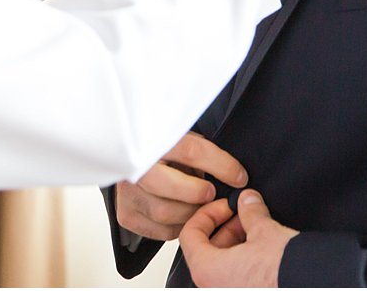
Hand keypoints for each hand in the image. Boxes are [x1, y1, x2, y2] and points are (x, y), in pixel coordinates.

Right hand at [115, 131, 248, 240]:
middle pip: (173, 188)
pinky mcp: (127, 214)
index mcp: (152, 140)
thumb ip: (200, 151)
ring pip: (167, 213)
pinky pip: (161, 231)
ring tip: (201, 205)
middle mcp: (136, 167)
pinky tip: (184, 213)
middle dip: (200, 194)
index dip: (221, 166)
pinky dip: (180, 226)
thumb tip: (233, 173)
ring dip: (192, 213)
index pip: (191, 152)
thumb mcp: (181, 136)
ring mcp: (129, 193)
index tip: (239, 176)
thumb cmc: (160, 146)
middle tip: (214, 194)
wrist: (128, 155)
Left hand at [180, 188, 296, 287]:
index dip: (207, 214)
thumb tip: (248, 201)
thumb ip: (250, 212)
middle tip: (244, 216)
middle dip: (226, 228)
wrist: (313, 285)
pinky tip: (264, 249)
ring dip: (237, 243)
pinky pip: (235, 276)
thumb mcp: (265, 231)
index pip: (189, 235)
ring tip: (258, 230)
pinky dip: (245, 261)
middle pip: (206, 250)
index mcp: (207, 271)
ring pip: (222, 265)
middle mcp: (213, 287)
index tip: (225, 206)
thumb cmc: (283, 271)